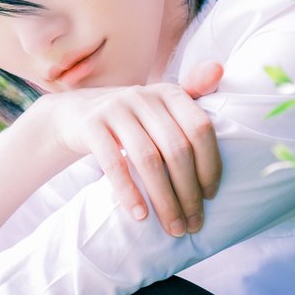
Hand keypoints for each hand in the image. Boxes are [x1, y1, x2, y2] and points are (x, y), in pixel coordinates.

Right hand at [46, 60, 223, 235]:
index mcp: (169, 93)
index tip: (211, 197)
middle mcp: (144, 96)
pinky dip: (129, 192)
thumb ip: (192, 93)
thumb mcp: (160, 106)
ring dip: (164, 199)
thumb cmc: (131, 119)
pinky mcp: (91, 125)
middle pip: (176, 149)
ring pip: (148, 159)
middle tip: (193, 224)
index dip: (210, 165)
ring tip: (173, 227)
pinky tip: (140, 215)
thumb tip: (219, 67)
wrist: (75, 115)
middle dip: (188, 192)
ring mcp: (115, 109)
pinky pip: (114, 163)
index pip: (200, 129)